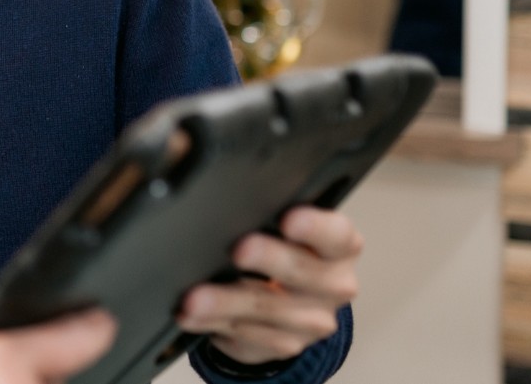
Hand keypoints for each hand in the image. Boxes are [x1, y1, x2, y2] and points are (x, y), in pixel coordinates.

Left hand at [177, 207, 362, 365]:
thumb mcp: (284, 226)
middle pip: (301, 271)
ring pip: (266, 309)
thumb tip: (214, 186)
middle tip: (239, 250)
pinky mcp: (285, 344)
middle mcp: (334, 285)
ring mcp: (312, 320)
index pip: (335, 234)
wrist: (294, 301)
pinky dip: (212, 322)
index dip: (314, 227)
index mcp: (340, 247)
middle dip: (268, 259)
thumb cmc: (286, 250)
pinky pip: (245, 334)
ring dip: (226, 302)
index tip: (289, 219)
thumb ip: (265, 209)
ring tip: (195, 298)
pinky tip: (190, 316)